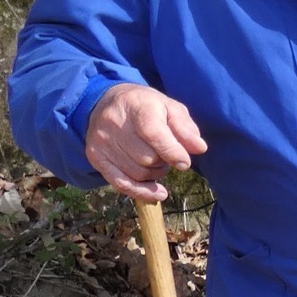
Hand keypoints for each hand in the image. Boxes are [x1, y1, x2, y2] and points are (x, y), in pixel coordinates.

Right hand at [84, 83, 207, 201]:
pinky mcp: (96, 157)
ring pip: (137, 173)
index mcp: (136, 106)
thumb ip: (186, 128)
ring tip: (156, 161)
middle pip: (147, 158)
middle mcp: (114, 123)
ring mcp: (101, 142)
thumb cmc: (145, 107)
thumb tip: (200, 148)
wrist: (107, 103)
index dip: (172, 152)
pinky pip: (121, 184)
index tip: (184, 162)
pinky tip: (158, 193)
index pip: (154, 134)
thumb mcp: (170, 108)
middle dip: (163, 162)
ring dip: (154, 174)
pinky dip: (142, 192)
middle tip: (166, 154)